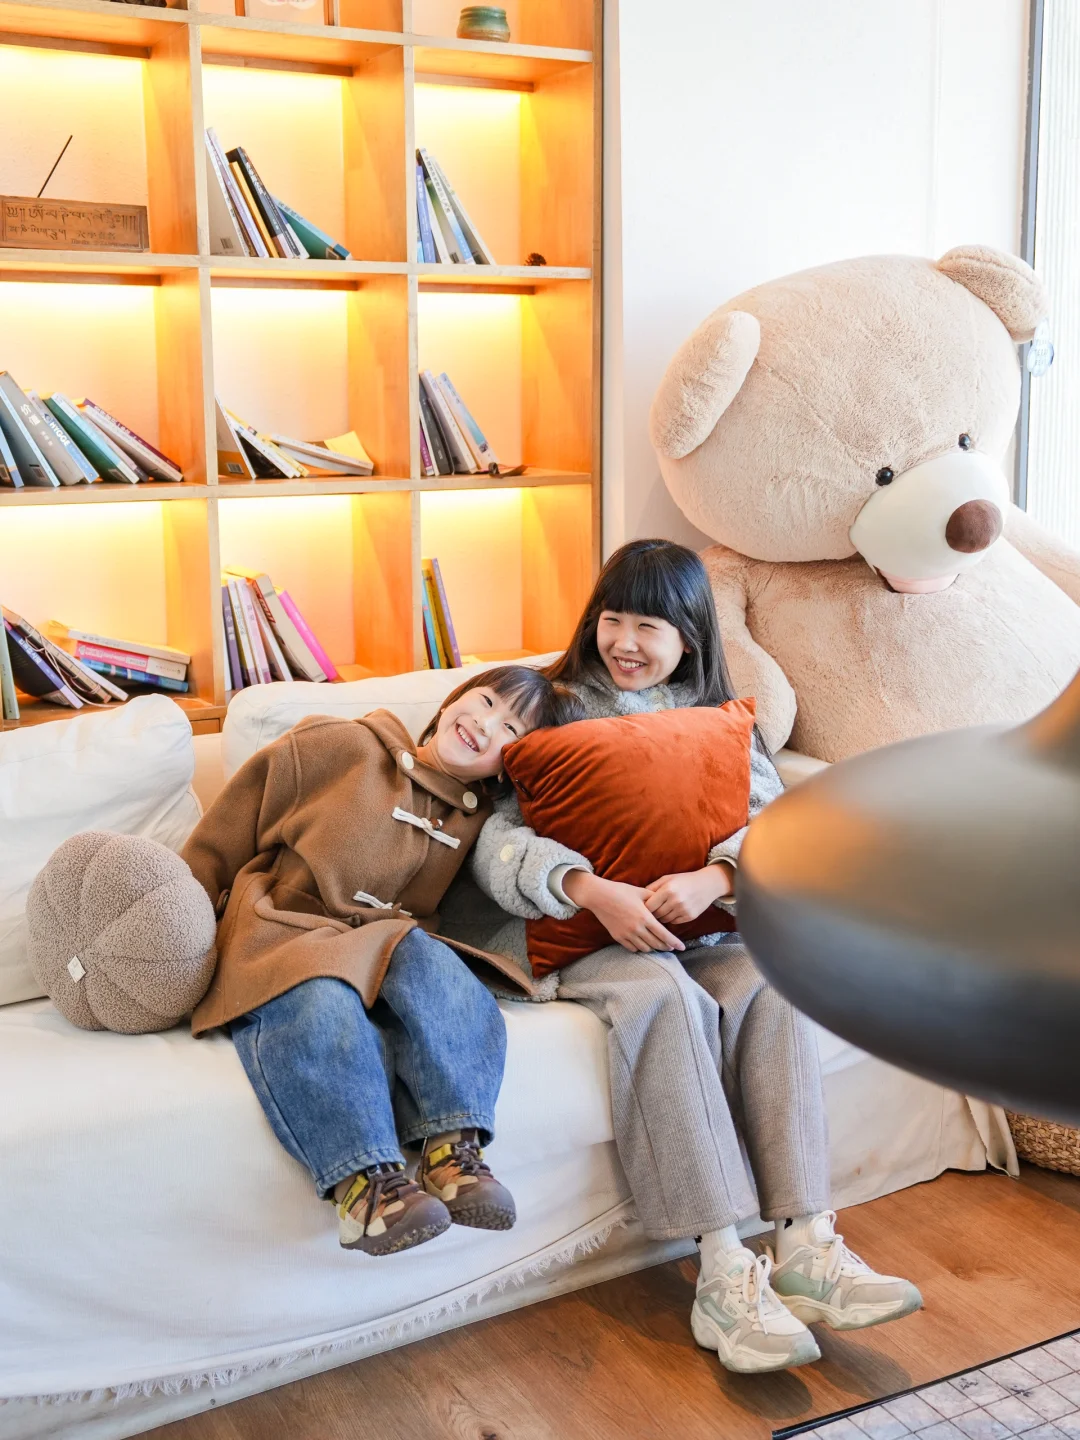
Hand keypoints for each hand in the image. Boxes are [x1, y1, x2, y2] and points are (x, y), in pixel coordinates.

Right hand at [562, 871, 684, 952]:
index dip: (674, 942)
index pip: (664, 934)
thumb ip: (654, 898)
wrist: (599, 896)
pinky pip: (632, 948)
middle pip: (656, 944)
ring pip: (645, 948)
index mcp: (645, 917)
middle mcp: (637, 928)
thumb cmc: (620, 891)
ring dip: (653, 948)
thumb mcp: (640, 892)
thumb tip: (665, 902)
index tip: (682, 947)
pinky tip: (643, 944)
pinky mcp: (618, 937)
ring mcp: (627, 934)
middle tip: (671, 947)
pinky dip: (640, 948)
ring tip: (657, 945)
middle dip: (666, 946)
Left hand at [644, 864, 733, 924]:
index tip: (641, 908)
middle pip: (655, 915)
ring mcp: (683, 910)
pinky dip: (671, 919)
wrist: (707, 884)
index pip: (648, 906)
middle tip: (649, 912)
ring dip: (660, 917)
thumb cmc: (683, 880)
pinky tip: (671, 912)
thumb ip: (652, 888)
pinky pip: (674, 922)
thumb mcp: (667, 878)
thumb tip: (638, 899)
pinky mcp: (690, 917)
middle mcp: (675, 901)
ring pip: (664, 920)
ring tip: (660, 911)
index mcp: (667, 890)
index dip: (644, 908)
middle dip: (651, 914)